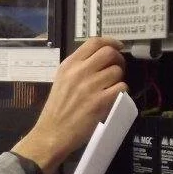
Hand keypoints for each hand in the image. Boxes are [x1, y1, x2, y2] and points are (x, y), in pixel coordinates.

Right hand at [12, 36, 126, 173]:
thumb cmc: (57, 107)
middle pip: (109, 53)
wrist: (52, 132)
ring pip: (117, 71)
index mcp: (69, 64)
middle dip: (118, 59)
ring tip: (113, 85)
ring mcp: (90, 86)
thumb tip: (100, 58)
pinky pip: (121, 87)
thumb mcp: (62, 79)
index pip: (94, 42)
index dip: (110, 41)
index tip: (118, 46)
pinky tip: (114, 96)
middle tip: (118, 67)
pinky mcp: (100, 102)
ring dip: (119, 77)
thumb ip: (78, 66)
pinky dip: (121, 91)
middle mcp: (79, 72)